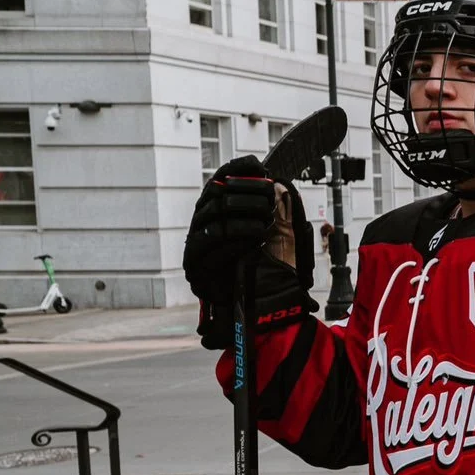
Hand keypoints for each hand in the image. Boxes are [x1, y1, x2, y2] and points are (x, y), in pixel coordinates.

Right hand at [187, 156, 316, 349]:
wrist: (264, 306)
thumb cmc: (271, 267)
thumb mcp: (280, 231)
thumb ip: (274, 205)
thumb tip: (270, 177)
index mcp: (220, 210)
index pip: (221, 178)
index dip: (238, 170)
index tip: (260, 168)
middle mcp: (203, 223)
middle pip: (217, 194)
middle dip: (246, 193)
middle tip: (271, 199)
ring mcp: (197, 243)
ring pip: (214, 215)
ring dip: (243, 215)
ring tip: (267, 221)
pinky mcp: (195, 264)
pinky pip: (212, 242)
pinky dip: (235, 237)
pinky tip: (256, 238)